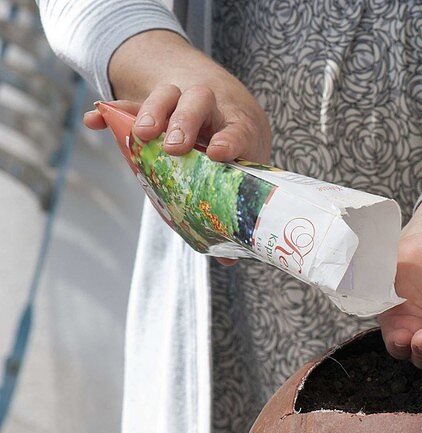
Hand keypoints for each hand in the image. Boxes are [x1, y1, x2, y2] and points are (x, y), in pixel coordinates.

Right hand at [83, 30, 272, 264]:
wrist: (223, 115)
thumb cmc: (231, 154)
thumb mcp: (235, 177)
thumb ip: (227, 213)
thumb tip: (227, 259)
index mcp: (238, 128)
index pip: (237, 131)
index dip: (230, 141)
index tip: (218, 154)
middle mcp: (210, 110)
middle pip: (198, 100)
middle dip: (185, 122)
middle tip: (175, 146)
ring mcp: (179, 105)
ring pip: (167, 95)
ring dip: (153, 112)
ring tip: (143, 135)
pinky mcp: (150, 109)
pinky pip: (128, 105)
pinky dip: (110, 112)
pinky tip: (93, 121)